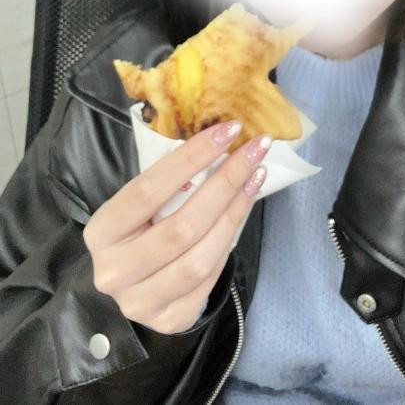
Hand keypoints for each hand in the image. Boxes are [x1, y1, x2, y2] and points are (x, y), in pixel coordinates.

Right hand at [83, 120, 269, 333]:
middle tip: (255, 151)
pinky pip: (210, 278)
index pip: (149, 189)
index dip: (192, 157)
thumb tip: (219, 140)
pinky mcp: (169, 320)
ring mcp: (140, 302)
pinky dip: (229, 241)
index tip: (228, 131)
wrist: (131, 287)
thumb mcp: (140, 207)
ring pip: (201, 257)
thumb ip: (168, 182)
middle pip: (182, 226)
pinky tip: (241, 212)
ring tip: (256, 178)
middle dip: (226, 183)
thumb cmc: (139, 232)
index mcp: (102, 231)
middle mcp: (114, 271)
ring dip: (235, 213)